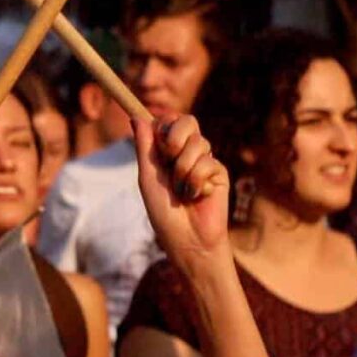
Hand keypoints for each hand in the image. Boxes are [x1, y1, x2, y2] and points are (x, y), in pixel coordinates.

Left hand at [135, 114, 230, 280]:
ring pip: (198, 142)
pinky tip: (198, 196)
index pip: (167, 121)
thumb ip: (145, 148)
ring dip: (183, 168)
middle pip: (188, 120)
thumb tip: (137, 117)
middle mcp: (185, 153)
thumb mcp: (148, 178)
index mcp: (165, 152)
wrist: (188, 239)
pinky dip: (196, 181)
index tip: (156, 140)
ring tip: (182, 190)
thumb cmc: (164, 212)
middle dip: (175, 136)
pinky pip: (208, 162)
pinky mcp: (219, 173)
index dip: (163, 124)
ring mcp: (204, 161)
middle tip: (169, 157)